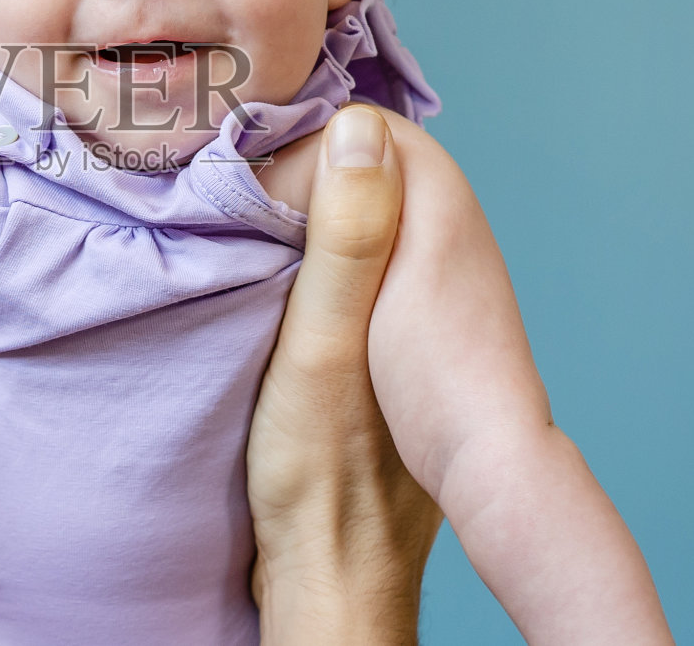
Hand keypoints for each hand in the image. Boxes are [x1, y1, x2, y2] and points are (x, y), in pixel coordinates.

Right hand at [248, 105, 442, 645]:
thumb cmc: (333, 463)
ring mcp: (440, 294)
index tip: (248, 178)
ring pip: (373, 211)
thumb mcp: (324, 340)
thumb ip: (346, 235)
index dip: (308, 139)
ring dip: (316, 208)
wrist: (357, 566)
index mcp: (441, 240)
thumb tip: (355, 127)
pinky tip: (285, 277)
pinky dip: (329, 247)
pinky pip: (372, 253)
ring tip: (251, 230)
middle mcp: (455, 256)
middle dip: (308, 166)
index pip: (378, 132)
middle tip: (237, 197)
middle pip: (376, 167)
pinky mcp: (416, 328)